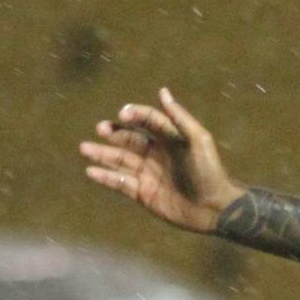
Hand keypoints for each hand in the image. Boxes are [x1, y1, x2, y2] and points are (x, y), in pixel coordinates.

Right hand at [78, 89, 244, 234]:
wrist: (214, 208)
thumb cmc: (209, 172)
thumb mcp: (198, 140)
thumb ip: (179, 117)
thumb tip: (162, 91)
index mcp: (170, 138)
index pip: (148, 121)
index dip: (135, 115)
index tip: (122, 114)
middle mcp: (156, 154)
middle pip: (130, 140)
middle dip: (114, 134)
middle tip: (99, 128)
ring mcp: (148, 174)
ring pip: (121, 161)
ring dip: (102, 154)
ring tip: (84, 148)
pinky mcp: (143, 194)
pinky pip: (121, 184)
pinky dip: (106, 177)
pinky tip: (90, 171)